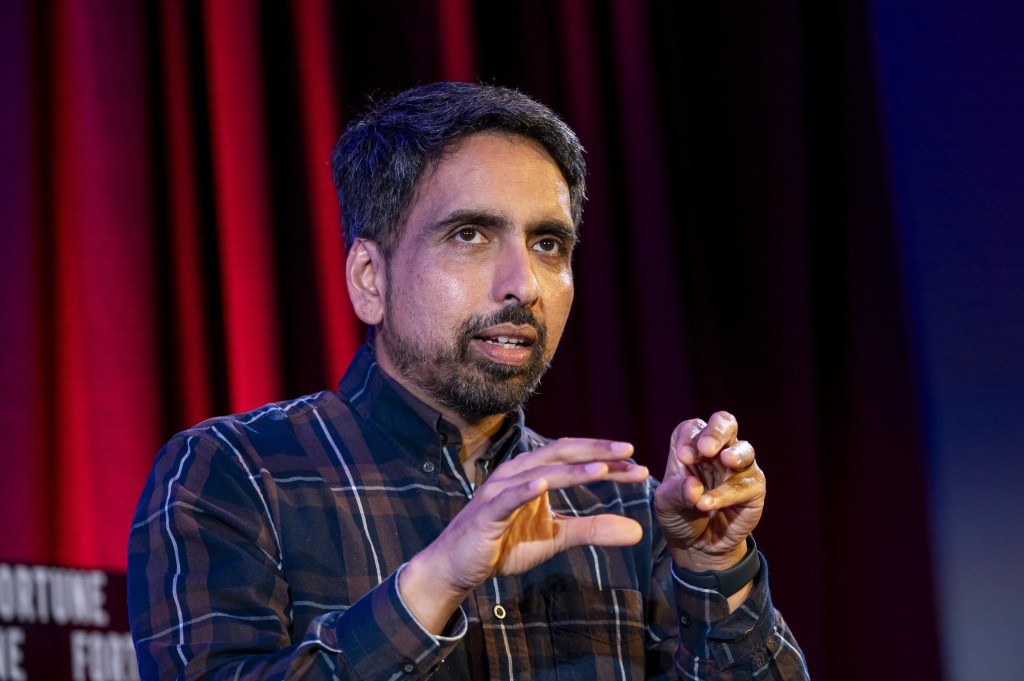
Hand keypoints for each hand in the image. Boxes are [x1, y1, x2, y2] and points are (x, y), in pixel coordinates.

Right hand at [400, 438, 648, 632]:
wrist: (457, 566)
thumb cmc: (504, 545)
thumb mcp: (556, 538)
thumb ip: (593, 529)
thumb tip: (638, 530)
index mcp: (534, 473)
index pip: (575, 459)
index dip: (607, 460)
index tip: (639, 466)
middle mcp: (518, 472)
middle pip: (561, 454)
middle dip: (596, 452)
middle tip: (630, 451)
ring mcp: (500, 490)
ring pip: (540, 472)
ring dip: (571, 470)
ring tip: (602, 469)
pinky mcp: (486, 513)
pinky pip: (508, 498)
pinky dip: (526, 489)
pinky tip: (544, 484)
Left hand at [653, 412, 764, 571]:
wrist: (696, 545)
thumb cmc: (679, 514)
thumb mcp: (666, 504)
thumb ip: (676, 492)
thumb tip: (693, 487)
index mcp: (693, 445)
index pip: (693, 428)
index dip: (689, 438)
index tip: (683, 457)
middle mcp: (718, 451)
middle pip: (725, 424)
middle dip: (717, 432)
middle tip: (706, 448)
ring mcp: (739, 468)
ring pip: (744, 450)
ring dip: (735, 454)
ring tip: (725, 460)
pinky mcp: (753, 490)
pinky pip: (745, 486)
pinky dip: (725, 494)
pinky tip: (707, 504)